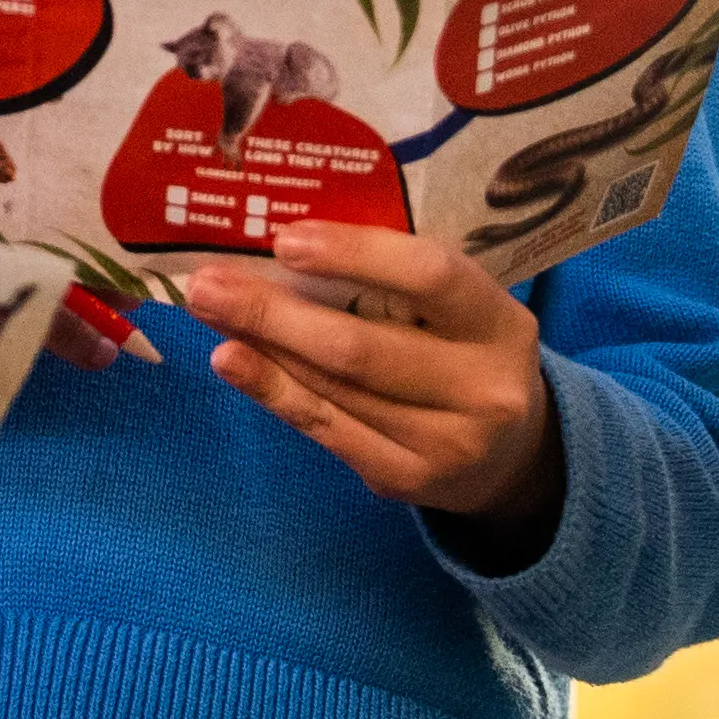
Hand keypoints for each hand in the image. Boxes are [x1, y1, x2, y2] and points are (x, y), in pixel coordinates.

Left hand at [183, 223, 562, 551]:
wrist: (510, 456)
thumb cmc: (466, 352)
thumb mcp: (462, 309)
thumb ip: (400, 280)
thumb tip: (286, 241)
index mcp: (502, 324)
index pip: (431, 276)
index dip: (355, 255)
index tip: (285, 238)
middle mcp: (483, 389)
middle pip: (362, 346)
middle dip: (274, 311)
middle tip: (209, 281)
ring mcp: (445, 443)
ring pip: (334, 389)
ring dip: (261, 347)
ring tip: (208, 310)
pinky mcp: (405, 480)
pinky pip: (325, 429)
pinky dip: (271, 391)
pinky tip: (232, 361)